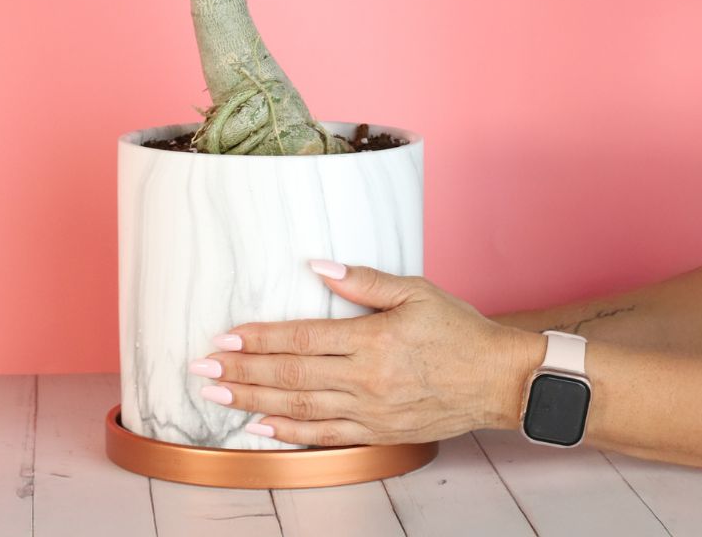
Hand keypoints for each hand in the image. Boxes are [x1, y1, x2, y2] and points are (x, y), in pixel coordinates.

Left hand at [189, 260, 544, 446]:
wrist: (499, 380)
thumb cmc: (458, 330)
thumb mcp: (415, 291)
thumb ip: (364, 280)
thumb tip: (319, 265)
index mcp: (372, 340)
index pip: (302, 338)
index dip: (259, 338)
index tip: (225, 335)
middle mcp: (366, 380)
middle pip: (291, 376)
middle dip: (242, 372)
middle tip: (202, 369)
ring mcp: (371, 412)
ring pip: (300, 409)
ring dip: (254, 402)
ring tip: (218, 396)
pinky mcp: (379, 433)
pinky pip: (325, 436)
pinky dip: (290, 433)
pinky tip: (261, 426)